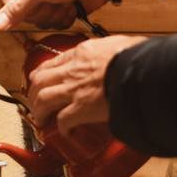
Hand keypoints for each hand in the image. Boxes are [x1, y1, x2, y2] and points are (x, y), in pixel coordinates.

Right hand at [0, 0, 146, 30]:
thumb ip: (16, 8)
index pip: (6, 2)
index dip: (20, 7)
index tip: (34, 1)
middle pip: (24, 15)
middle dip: (42, 10)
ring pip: (40, 22)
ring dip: (55, 13)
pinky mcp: (60, 8)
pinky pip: (54, 24)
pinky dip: (65, 17)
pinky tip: (73, 4)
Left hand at [26, 35, 147, 135]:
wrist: (142, 70)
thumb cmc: (138, 56)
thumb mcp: (122, 43)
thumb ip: (115, 50)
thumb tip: (125, 52)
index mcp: (83, 53)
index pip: (54, 62)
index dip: (42, 72)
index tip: (37, 78)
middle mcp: (73, 70)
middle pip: (41, 81)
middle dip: (33, 92)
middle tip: (34, 101)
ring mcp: (75, 90)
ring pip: (43, 99)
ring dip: (39, 111)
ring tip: (40, 120)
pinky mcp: (81, 109)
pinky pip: (63, 120)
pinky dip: (61, 127)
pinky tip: (64, 132)